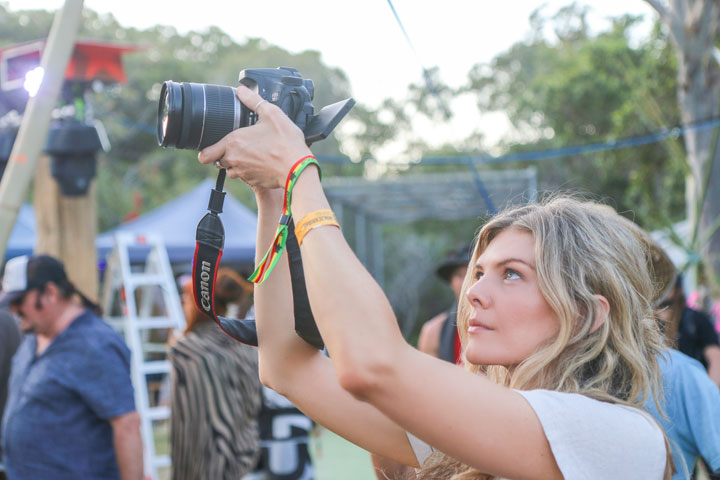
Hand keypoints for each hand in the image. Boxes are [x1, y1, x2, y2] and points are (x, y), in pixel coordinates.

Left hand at [197, 85, 312, 189]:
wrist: (297, 168)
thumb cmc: (285, 142)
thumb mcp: (271, 114)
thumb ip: (253, 101)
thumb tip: (241, 90)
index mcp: (233, 142)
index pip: (205, 155)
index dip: (207, 151)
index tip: (213, 147)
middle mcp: (234, 159)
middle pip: (218, 161)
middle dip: (225, 154)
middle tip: (240, 146)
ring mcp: (243, 173)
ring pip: (231, 170)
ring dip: (236, 164)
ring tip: (251, 155)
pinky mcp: (253, 182)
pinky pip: (245, 177)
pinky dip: (249, 172)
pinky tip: (261, 163)